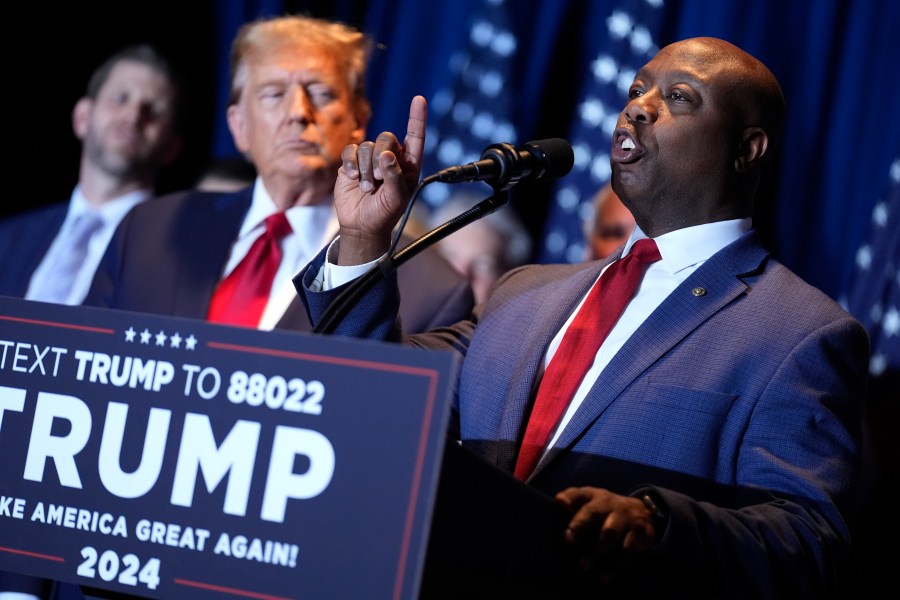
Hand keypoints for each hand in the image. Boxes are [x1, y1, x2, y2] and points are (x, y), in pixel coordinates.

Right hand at [333, 95, 426, 264]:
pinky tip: (354, 178)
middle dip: (380, 157)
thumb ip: (395, 176)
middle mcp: (390, 158)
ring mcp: (370, 159)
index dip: (417, 118)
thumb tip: (388, 154)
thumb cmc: (384, 214)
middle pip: (386, 138)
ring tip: (368, 187)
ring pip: (367, 146)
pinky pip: (351, 150)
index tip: (419, 100)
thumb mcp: (396, 199)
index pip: (415, 137)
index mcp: (408, 165)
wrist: (360, 225)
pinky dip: (352, 164)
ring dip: (366, 168)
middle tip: (379, 178)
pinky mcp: (352, 162)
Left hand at [555, 486, 656, 578]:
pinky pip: (625, 550)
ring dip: (596, 551)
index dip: (570, 497)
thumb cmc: (605, 510)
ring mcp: (625, 517)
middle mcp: (609, 504)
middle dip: (579, 525)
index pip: (579, 494)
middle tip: (567, 539)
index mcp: (594, 496)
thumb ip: (574, 501)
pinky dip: (614, 565)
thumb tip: (558, 502)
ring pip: (609, 534)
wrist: (643, 512)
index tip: (560, 502)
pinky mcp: (639, 533)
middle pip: (593, 513)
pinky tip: (604, 576)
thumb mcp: (592, 501)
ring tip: (582, 566)